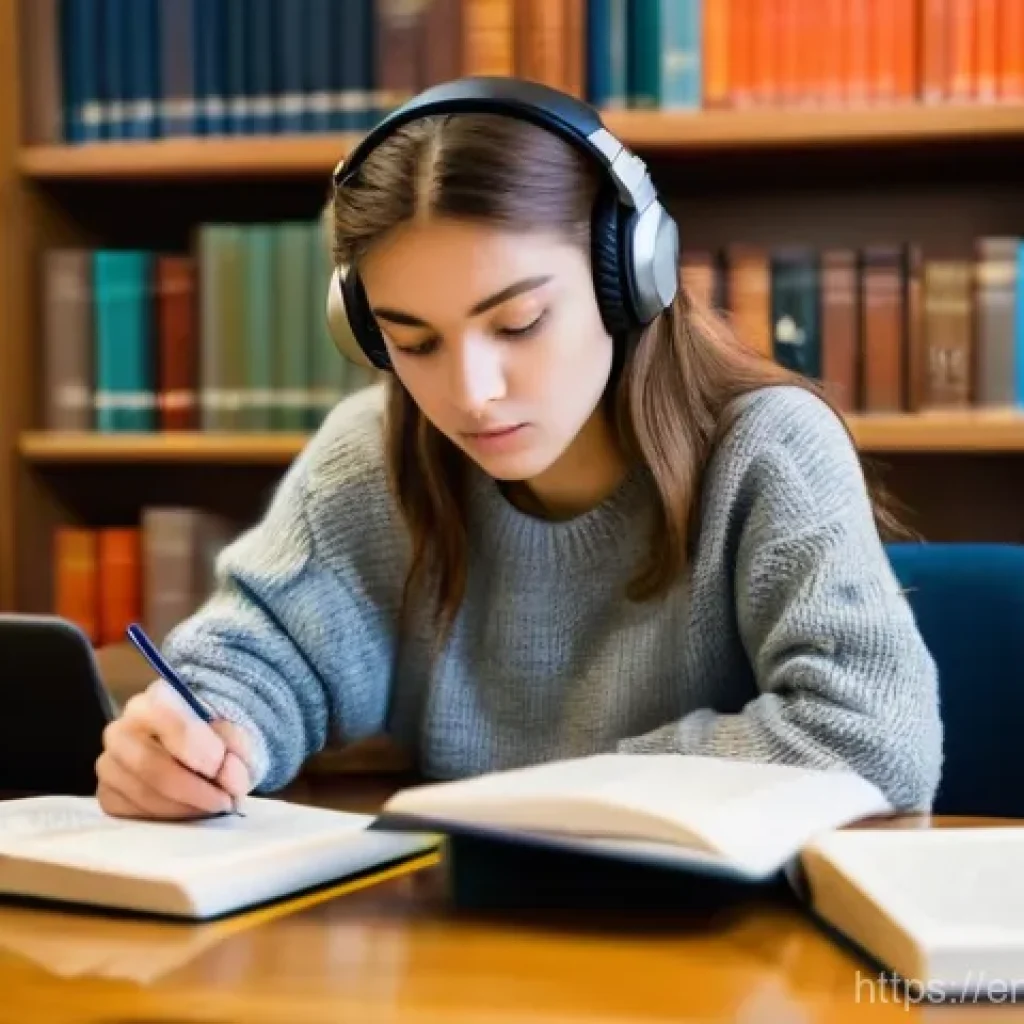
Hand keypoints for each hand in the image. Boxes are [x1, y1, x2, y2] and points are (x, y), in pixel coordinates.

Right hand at [96, 679, 255, 819]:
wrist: (201, 750)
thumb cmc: (216, 737)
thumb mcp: (237, 734)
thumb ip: (237, 748)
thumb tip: (227, 775)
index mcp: (154, 700)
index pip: (167, 722)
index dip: (198, 750)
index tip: (222, 766)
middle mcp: (122, 730)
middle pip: (150, 766)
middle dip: (193, 789)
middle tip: (224, 800)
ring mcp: (109, 764)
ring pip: (143, 795)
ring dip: (185, 807)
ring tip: (213, 806)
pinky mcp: (107, 795)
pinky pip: (133, 815)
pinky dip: (168, 818)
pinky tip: (190, 811)